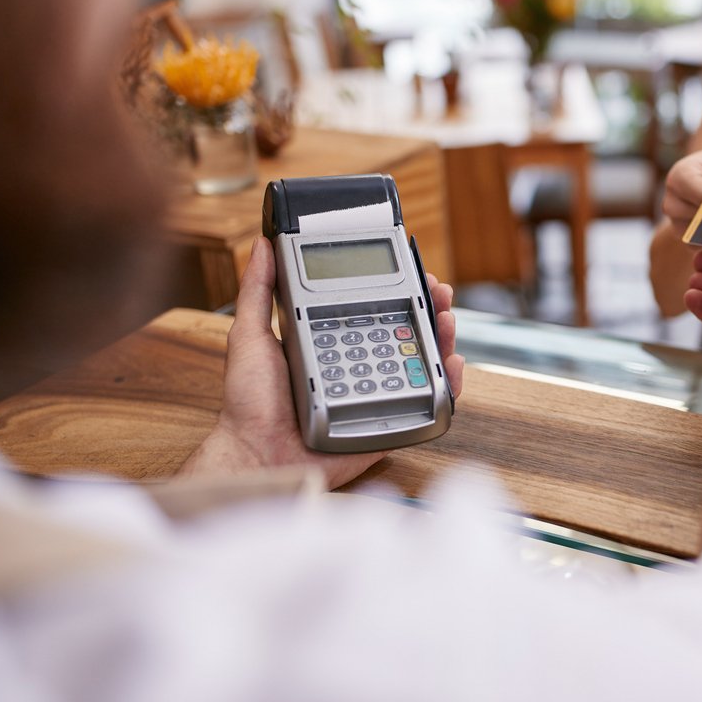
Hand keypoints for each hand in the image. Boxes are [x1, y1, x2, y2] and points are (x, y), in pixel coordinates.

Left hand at [178, 237, 464, 488]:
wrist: (258, 455)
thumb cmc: (250, 404)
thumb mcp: (250, 336)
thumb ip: (257, 291)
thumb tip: (261, 247)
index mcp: (332, 341)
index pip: (376, 308)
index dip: (400, 290)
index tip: (415, 272)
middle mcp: (358, 364)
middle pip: (407, 331)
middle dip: (430, 308)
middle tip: (439, 293)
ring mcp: (376, 393)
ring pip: (421, 362)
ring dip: (442, 338)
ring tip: (447, 321)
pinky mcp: (388, 423)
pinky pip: (425, 405)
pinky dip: (447, 386)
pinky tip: (451, 366)